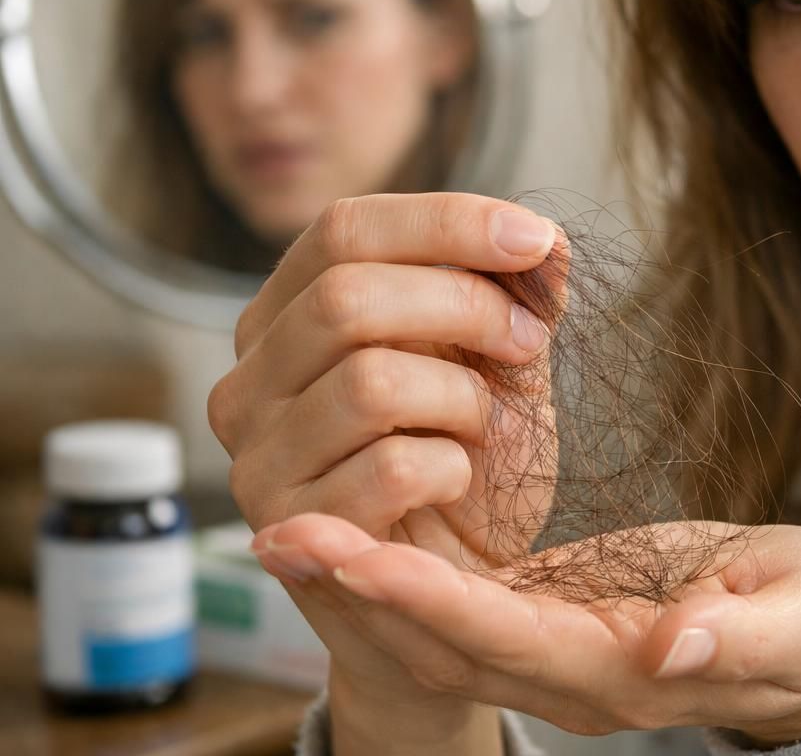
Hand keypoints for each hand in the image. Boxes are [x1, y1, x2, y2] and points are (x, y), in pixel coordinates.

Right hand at [207, 192, 565, 715]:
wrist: (457, 581)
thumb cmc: (472, 453)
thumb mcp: (501, 360)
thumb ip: (516, 294)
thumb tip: (545, 240)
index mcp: (288, 312)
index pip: (343, 228)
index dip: (446, 222)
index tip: (536, 241)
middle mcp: (250, 378)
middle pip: (346, 298)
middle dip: (465, 306)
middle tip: (529, 341)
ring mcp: (256, 456)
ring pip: (368, 383)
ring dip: (461, 396)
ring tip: (486, 422)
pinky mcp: (287, 531)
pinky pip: (388, 469)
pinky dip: (452, 465)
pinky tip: (459, 478)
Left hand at [251, 511, 800, 745]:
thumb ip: (745, 636)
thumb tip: (674, 649)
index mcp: (629, 671)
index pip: (512, 640)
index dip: (433, 600)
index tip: (356, 554)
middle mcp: (573, 675)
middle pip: (446, 646)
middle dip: (360, 592)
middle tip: (275, 532)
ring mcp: (557, 653)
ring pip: (438, 630)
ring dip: (360, 582)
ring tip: (283, 527)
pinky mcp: (552, 621)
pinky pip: (458, 606)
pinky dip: (398, 570)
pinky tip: (353, 526)